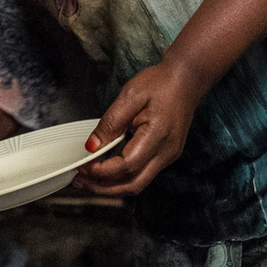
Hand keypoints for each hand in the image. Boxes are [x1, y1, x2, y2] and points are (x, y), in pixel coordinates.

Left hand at [72, 60, 206, 196]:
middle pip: (132, 185)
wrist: (187, 79)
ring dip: (111, 185)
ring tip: (88, 178)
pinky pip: (142, 174)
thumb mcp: (131, 95)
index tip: (82, 165)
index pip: (126, 166)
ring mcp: (168, 156)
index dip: (101, 171)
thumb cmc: (161, 83)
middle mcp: (166, 152)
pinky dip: (122, 176)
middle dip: (103, 188)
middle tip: (80, 181)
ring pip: (137, 183)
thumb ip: (111, 122)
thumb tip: (92, 147)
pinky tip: (106, 170)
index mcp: (158, 136)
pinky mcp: (166, 155)